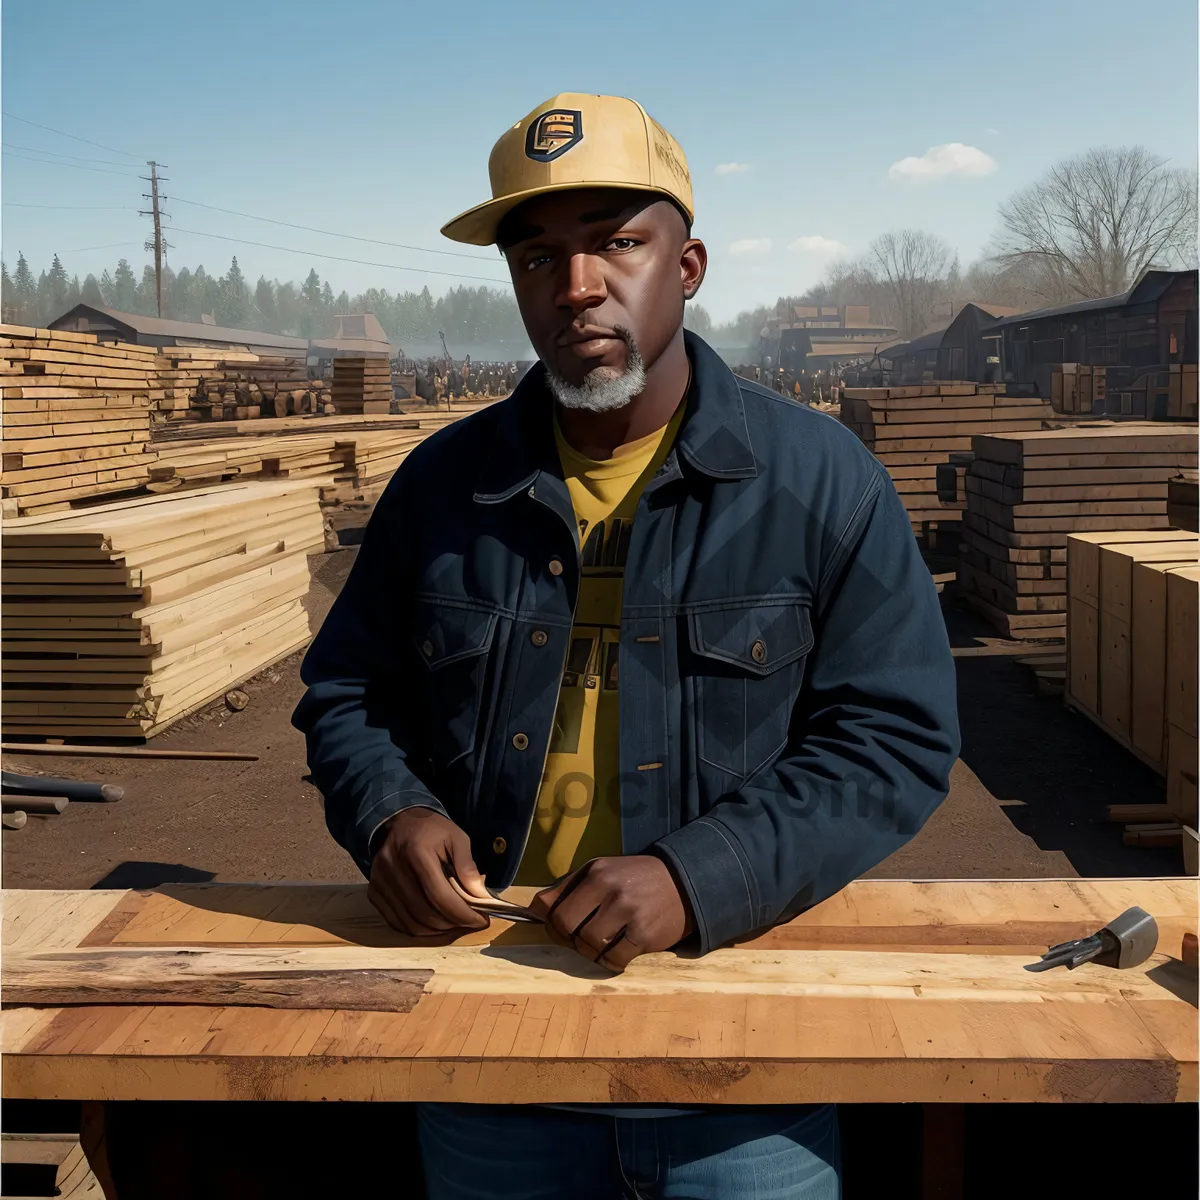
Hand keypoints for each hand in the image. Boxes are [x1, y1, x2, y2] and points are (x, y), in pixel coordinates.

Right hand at [369, 808, 491, 935]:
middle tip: (470, 922)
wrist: (398, 822)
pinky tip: (435, 922)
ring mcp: (380, 883)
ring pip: (411, 923)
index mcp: (416, 851)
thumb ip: (468, 867)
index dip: (463, 914)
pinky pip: (397, 923)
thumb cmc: (432, 830)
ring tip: (454, 923)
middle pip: (425, 913)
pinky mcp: (374, 893)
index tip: (481, 920)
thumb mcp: (457, 838)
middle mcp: (394, 869)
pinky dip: (419, 928)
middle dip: (453, 924)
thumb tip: (481, 897)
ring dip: (437, 930)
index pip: (440, 896)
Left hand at [528, 855, 694, 972]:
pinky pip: (613, 960)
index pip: (551, 907)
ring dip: (590, 952)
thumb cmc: (633, 879)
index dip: (549, 924)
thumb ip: (567, 888)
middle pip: (566, 928)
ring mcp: (629, 912)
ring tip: (603, 943)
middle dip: (568, 940)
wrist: (683, 882)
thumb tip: (531, 911)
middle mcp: (610, 889)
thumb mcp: (601, 871)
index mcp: (595, 872)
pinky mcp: (645, 935)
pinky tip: (618, 953)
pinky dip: (610, 962)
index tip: (559, 929)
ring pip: (588, 946)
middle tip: (580, 940)